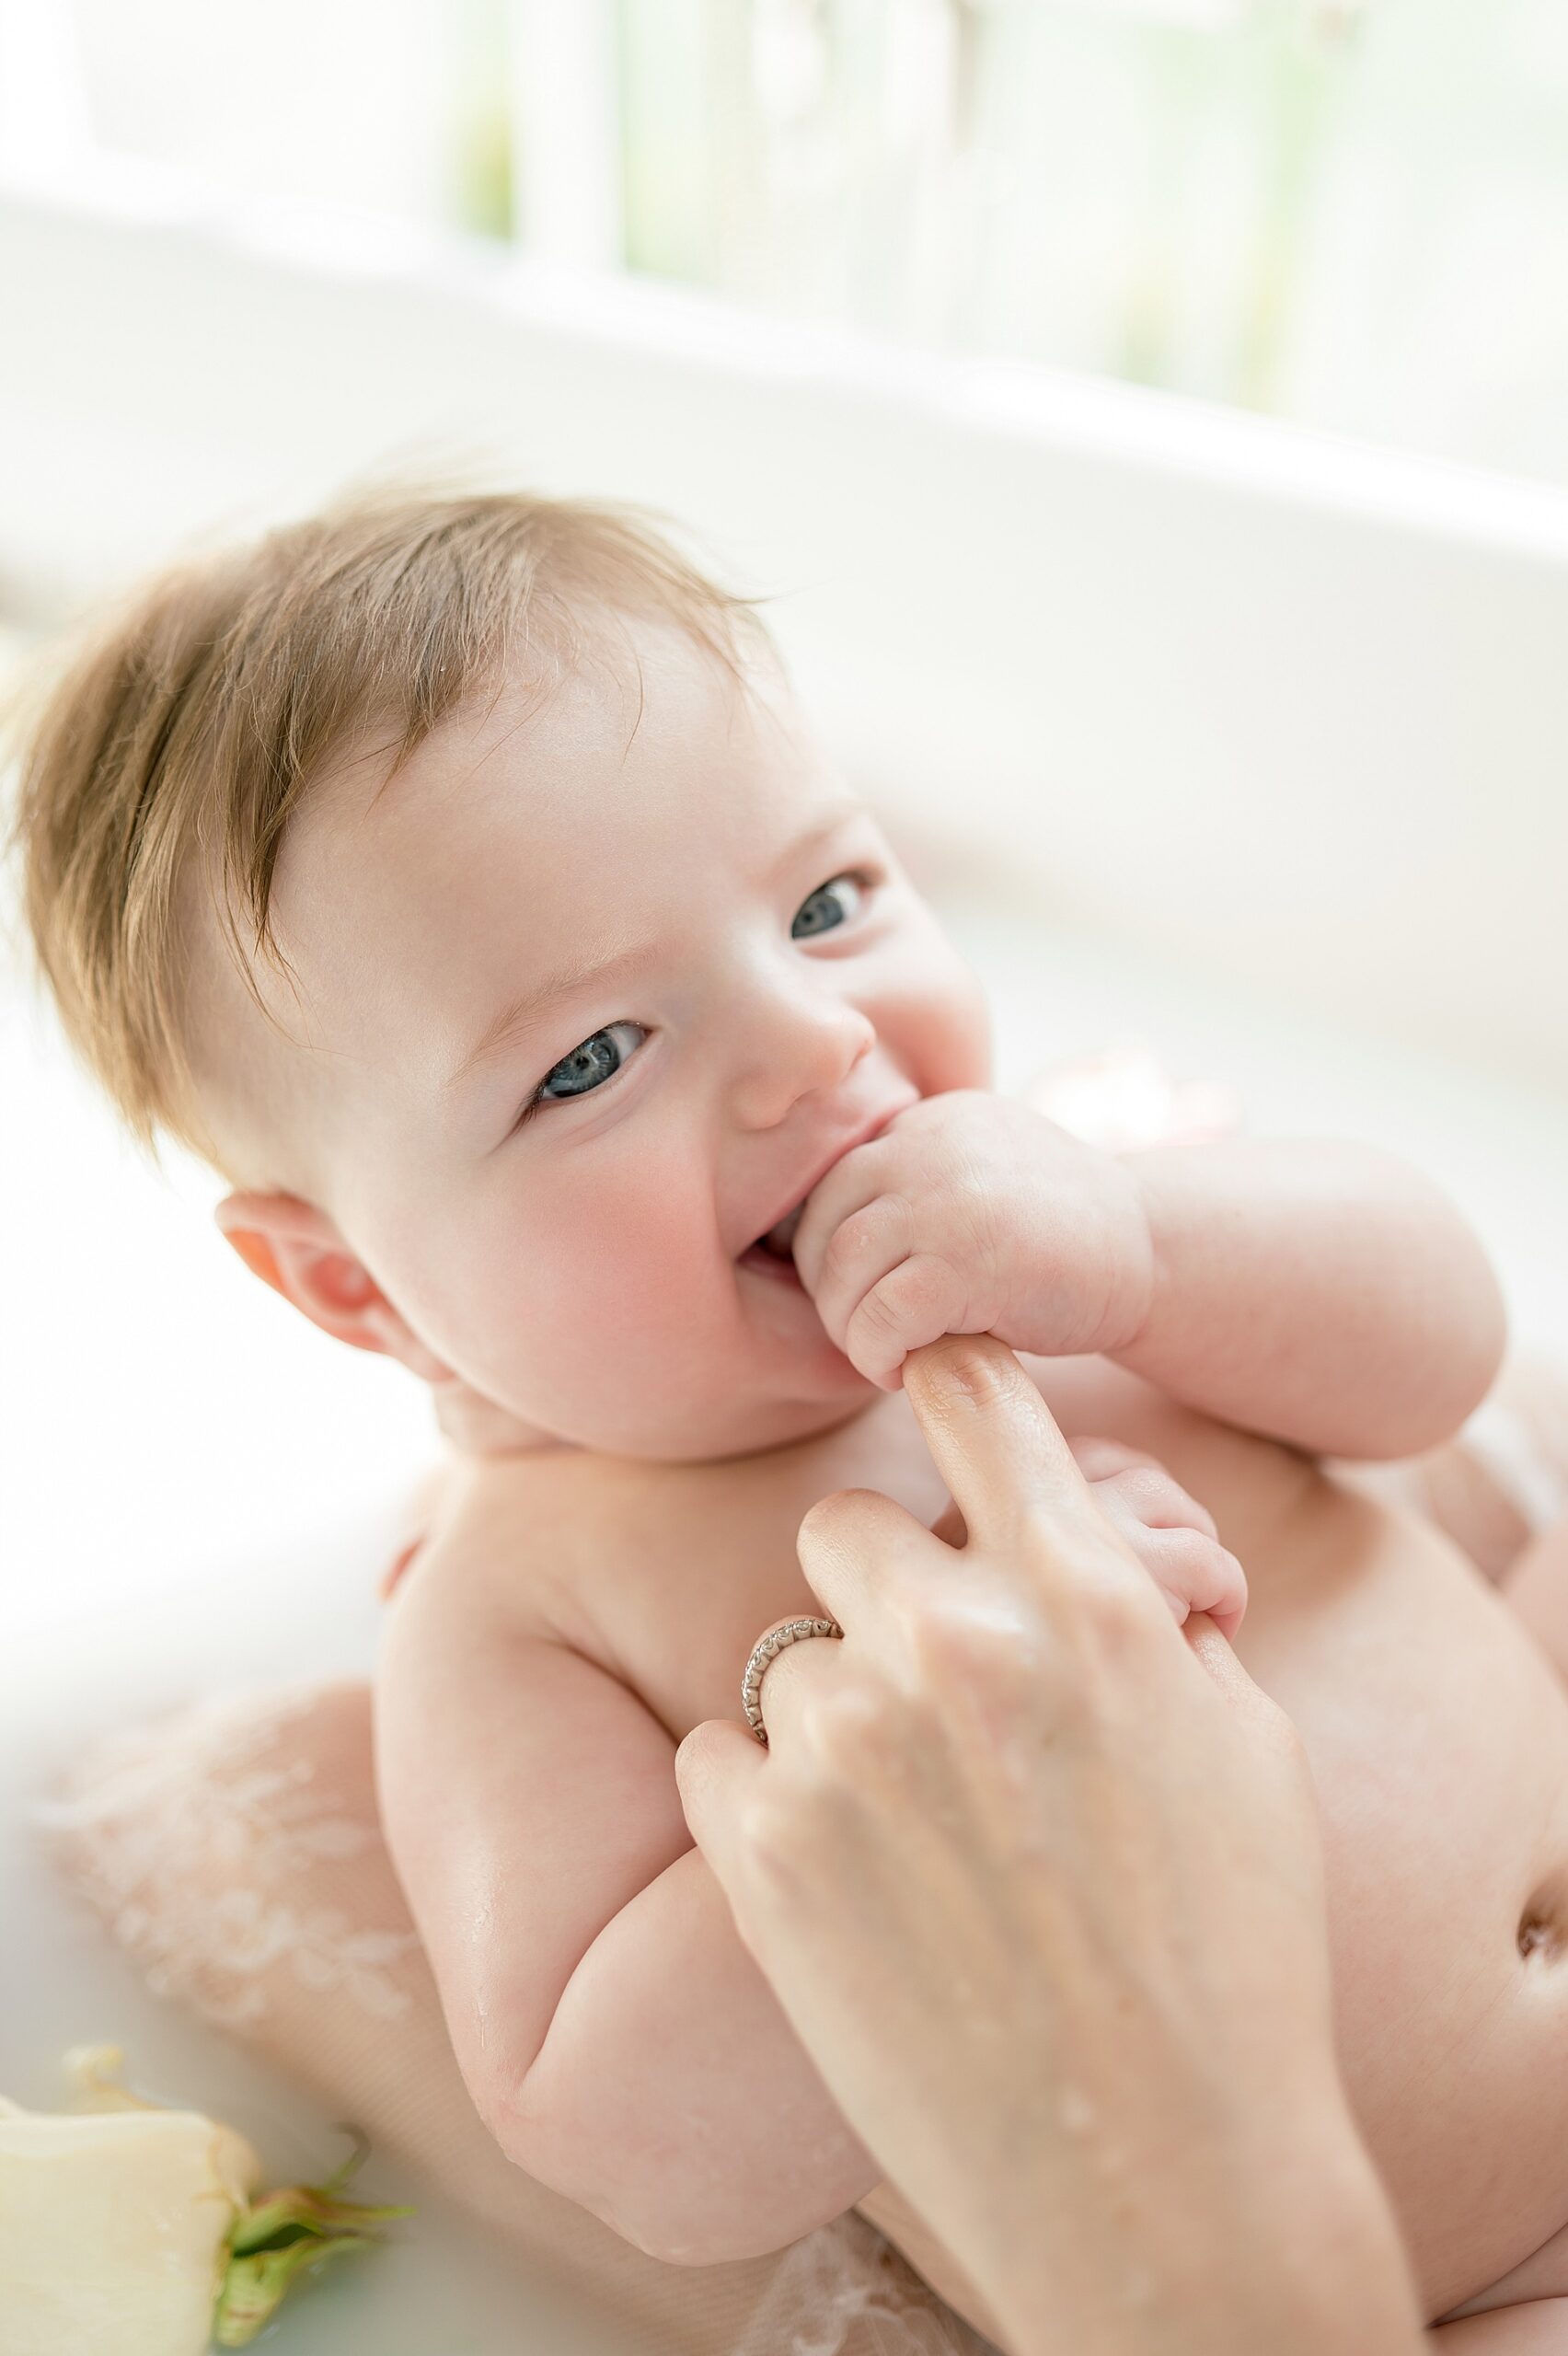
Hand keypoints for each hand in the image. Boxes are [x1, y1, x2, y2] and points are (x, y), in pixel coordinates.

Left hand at [676, 1337, 1417, 2355]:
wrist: (1155, 2169)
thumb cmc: (1230, 1961)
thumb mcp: (1242, 1753)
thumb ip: (1156, 1625)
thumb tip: (1115, 1565)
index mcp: (1081, 1596)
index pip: (975, 1399)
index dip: (939, 1369)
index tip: (913, 1365)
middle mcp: (953, 1639)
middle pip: (841, 1526)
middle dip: (876, 1588)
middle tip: (921, 1684)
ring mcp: (846, 1739)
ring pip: (782, 1654)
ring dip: (829, 1715)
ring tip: (905, 1832)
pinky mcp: (762, 1844)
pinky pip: (720, 1755)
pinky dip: (759, 1798)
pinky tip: (840, 1879)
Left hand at [790, 1091, 1154, 1390]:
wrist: (1153, 1253)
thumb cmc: (1059, 1236)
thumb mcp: (981, 1174)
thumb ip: (912, 1186)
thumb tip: (803, 1242)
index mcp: (930, 1122)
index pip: (832, 1185)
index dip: (830, 1251)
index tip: (862, 1294)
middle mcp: (930, 1145)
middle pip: (823, 1228)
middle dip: (831, 1294)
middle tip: (871, 1333)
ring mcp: (948, 1199)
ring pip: (840, 1274)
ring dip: (851, 1331)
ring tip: (890, 1353)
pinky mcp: (967, 1261)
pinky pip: (879, 1317)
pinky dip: (878, 1356)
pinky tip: (907, 1369)